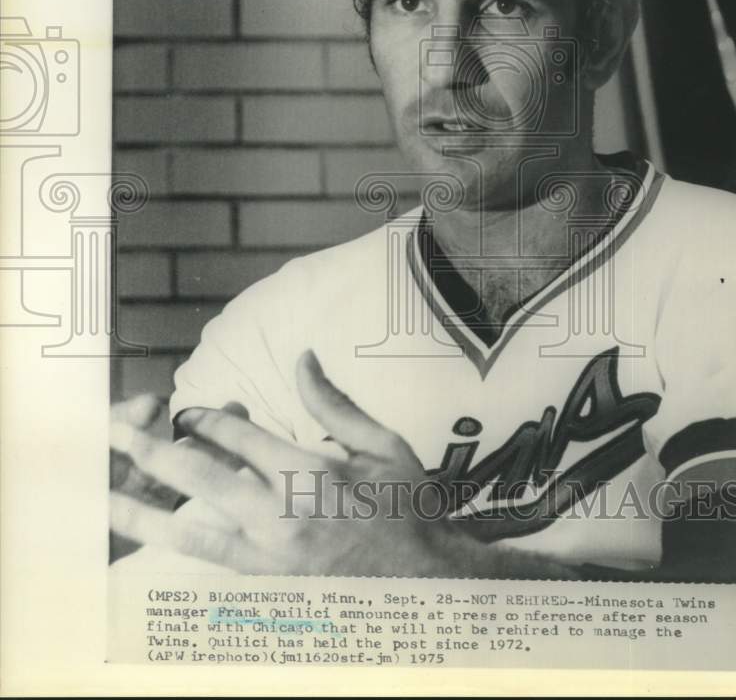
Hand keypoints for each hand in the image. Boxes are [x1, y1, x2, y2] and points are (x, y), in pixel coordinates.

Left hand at [110, 352, 575, 577]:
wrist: (427, 580)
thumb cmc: (408, 506)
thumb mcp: (383, 444)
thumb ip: (333, 403)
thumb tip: (300, 357)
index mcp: (313, 474)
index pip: (240, 438)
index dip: (205, 419)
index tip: (185, 411)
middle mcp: (284, 514)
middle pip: (203, 478)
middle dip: (153, 452)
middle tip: (114, 433)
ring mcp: (271, 554)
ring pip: (194, 529)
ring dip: (146, 510)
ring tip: (105, 497)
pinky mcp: (269, 581)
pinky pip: (212, 560)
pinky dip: (177, 544)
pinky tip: (151, 536)